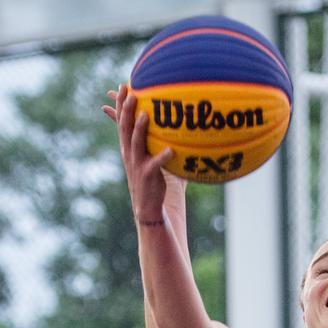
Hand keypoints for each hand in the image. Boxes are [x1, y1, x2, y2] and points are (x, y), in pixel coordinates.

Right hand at [102, 84, 173, 223]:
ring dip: (140, 129)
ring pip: (136, 143)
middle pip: (125, 128)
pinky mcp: (148, 176)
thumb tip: (166, 125)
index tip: (124, 86)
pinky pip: (156, 165)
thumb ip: (152, 141)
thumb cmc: (150, 178)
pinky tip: (171, 150)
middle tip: (131, 93)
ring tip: (145, 115)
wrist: (146, 206)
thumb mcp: (147, 156)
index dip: (121, 104)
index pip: (121, 122)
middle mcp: (129, 153)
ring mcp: (137, 164)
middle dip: (127, 110)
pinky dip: (163, 157)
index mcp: (127, 147)